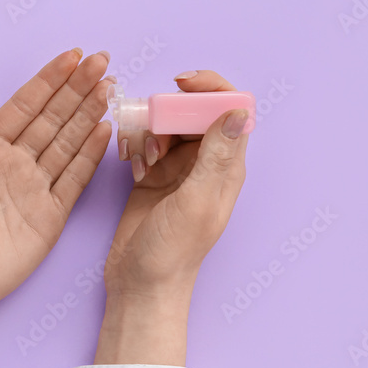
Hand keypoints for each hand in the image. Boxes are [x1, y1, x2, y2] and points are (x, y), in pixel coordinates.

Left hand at [0, 49, 113, 367]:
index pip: (25, 106)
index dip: (49, 81)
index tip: (73, 57)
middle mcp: (15, 163)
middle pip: (54, 119)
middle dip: (78, 89)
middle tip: (102, 62)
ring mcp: (35, 188)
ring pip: (68, 142)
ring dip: (89, 115)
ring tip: (109, 88)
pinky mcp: (50, 215)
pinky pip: (75, 179)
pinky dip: (91, 156)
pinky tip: (105, 131)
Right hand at [96, 70, 249, 365]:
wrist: (140, 284)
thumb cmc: (172, 251)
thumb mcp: (196, 201)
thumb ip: (215, 156)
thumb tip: (237, 111)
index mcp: (225, 166)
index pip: (232, 109)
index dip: (211, 88)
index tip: (181, 83)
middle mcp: (205, 163)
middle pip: (195, 111)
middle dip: (170, 108)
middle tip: (151, 127)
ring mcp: (178, 169)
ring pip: (168, 124)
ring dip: (149, 127)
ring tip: (140, 155)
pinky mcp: (152, 176)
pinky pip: (146, 141)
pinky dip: (135, 143)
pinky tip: (130, 163)